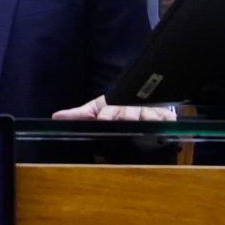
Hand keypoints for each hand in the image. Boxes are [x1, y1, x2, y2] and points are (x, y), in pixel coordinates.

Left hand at [53, 96, 174, 121]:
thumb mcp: (97, 109)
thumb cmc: (116, 108)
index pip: (109, 110)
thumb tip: (56, 117)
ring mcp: (148, 112)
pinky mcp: (165, 116)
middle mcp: (131, 108)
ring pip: (147, 116)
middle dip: (126, 116)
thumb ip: (79, 115)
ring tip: (148, 124)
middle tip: (125, 121)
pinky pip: (167, 119)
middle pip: (129, 113)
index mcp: (114, 106)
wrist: (141, 99)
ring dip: (147, 119)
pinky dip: (167, 121)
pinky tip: (168, 124)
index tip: (102, 119)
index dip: (106, 115)